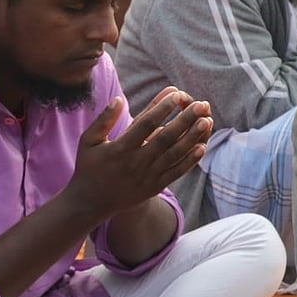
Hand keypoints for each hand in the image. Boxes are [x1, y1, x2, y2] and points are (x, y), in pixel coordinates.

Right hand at [64, 88, 212, 217]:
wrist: (91, 203)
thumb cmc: (89, 167)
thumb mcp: (88, 141)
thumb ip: (103, 120)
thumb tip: (119, 99)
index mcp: (119, 149)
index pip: (145, 124)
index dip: (162, 108)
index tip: (177, 93)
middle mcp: (135, 162)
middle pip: (165, 138)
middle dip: (185, 120)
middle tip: (201, 104)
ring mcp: (147, 176)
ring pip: (174, 154)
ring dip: (193, 137)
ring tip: (207, 120)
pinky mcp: (155, 187)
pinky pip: (176, 172)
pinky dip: (190, 161)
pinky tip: (203, 147)